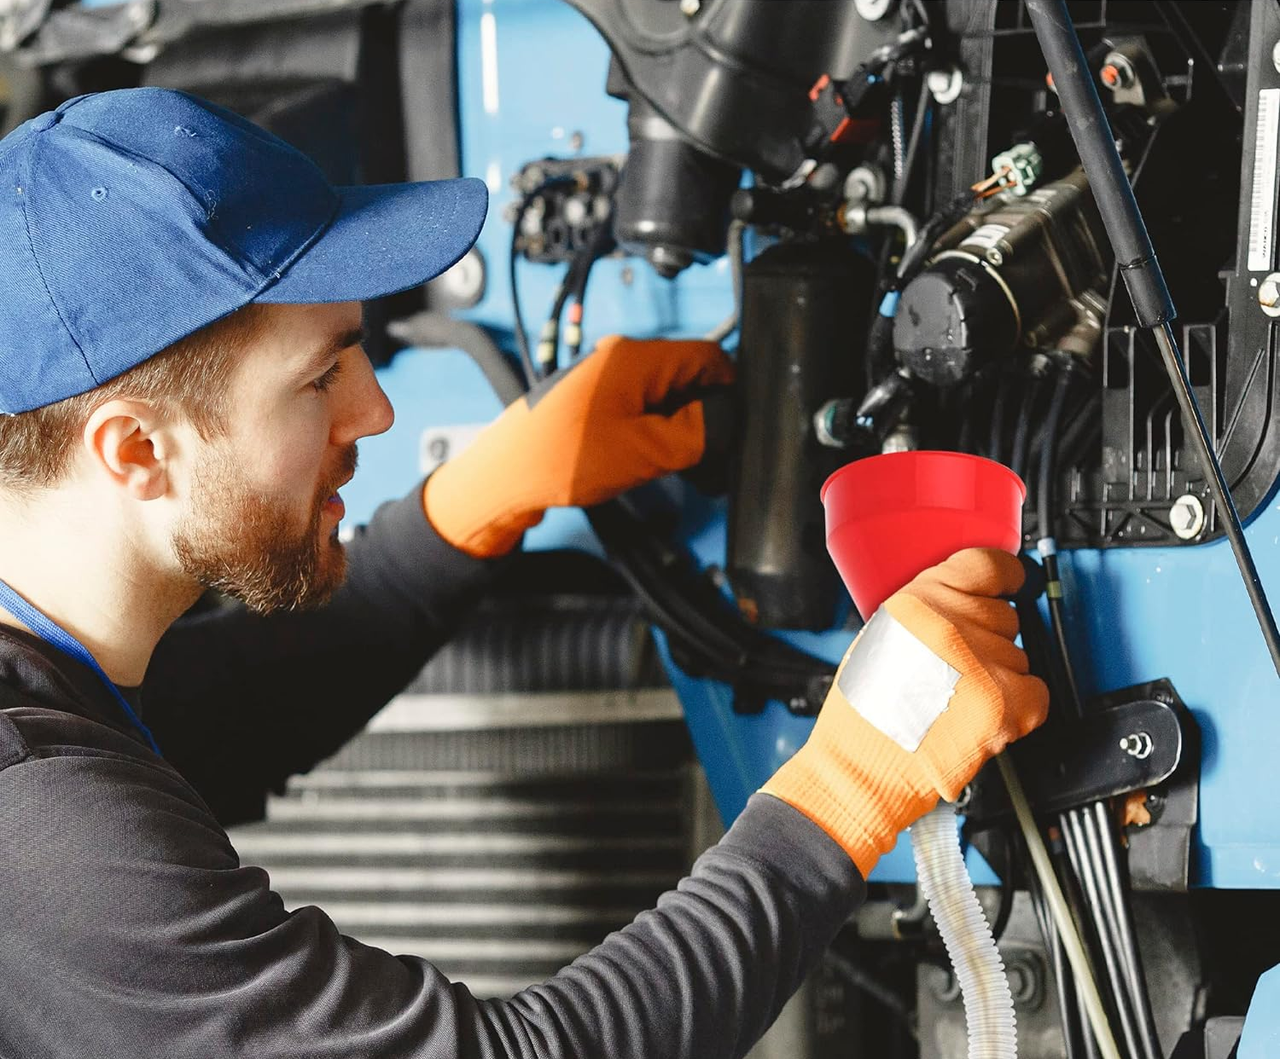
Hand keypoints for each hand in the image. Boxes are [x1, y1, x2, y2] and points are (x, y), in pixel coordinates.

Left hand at [424, 335, 733, 556]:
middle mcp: (620, 358)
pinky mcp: (595, 402)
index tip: (735, 428)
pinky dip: (653, 433)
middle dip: (704, 415)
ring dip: (678, 429)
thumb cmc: (561, 458)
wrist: (506, 477)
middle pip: (688, 377)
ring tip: (673, 465)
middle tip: (706, 458)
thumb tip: (728, 420)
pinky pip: (640, 408)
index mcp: (635, 357)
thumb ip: (699, 432)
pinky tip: (649, 462)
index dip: (730, 392)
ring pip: (665, 396)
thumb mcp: (647, 451)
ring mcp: (606, 379)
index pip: (709, 357)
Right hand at [761, 548, 1048, 876]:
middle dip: (988, 641)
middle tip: (958, 669)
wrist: (861, 770)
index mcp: (917, 603)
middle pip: (1005, 615)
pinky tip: (983, 715)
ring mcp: (980, 664)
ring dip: (999, 677)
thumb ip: (926, 613)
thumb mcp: (881, 637)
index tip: (1015, 581)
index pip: (987, 565)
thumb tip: (966, 603)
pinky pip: (1036, 691)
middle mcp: (950, 625)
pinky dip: (1020, 707)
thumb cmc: (862, 715)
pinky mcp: (1002, 704)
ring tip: (959, 700)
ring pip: (1019, 656)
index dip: (1008, 575)